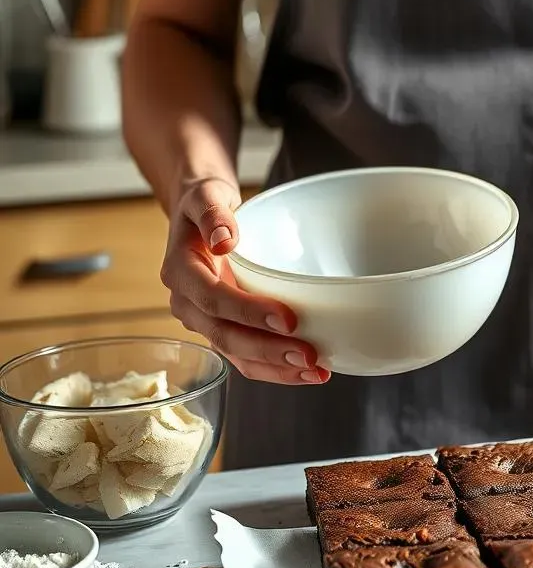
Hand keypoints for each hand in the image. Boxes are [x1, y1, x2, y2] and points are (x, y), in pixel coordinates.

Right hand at [161, 177, 329, 384]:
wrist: (201, 215)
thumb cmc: (206, 203)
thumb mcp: (207, 195)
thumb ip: (214, 214)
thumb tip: (225, 240)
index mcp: (180, 272)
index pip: (213, 299)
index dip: (248, 312)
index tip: (288, 318)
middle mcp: (188, 304)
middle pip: (225, 335)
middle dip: (268, 350)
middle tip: (309, 356)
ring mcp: (206, 321)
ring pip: (237, 355)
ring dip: (276, 368)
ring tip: (317, 372)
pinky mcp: (224, 329)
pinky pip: (247, 357)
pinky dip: (276, 367)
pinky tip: (308, 371)